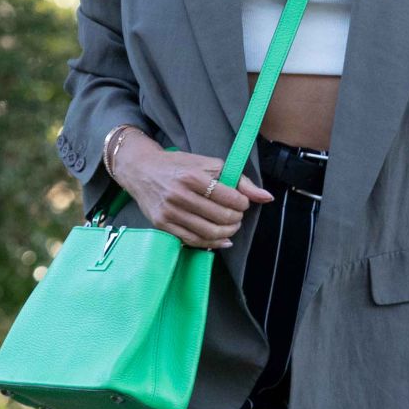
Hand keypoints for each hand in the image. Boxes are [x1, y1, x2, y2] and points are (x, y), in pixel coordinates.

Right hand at [118, 140, 273, 247]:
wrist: (141, 170)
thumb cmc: (178, 166)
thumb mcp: (208, 164)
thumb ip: (239, 180)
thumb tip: (267, 197)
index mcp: (192, 176)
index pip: (229, 197)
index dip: (242, 203)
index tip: (242, 202)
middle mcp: (179, 195)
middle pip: (220, 217)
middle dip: (236, 219)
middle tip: (237, 215)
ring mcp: (169, 212)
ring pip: (209, 233)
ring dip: (227, 233)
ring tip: (231, 226)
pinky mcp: (162, 225)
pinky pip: (193, 241)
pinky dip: (212, 244)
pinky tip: (221, 239)